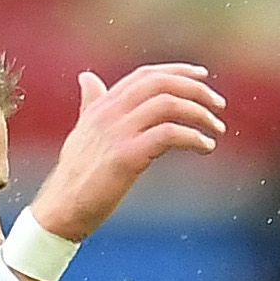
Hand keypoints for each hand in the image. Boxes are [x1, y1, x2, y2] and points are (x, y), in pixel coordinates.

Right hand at [26, 64, 226, 247]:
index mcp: (102, 105)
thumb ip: (91, 103)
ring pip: (168, 104)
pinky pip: (167, 135)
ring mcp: (116, 132)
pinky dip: (192, 137)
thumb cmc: (75, 175)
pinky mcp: (125, 156)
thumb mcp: (82, 131)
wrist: (61, 209)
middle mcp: (109, 112)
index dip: (176, 71)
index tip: (202, 77)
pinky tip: (205, 147)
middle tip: (219, 105)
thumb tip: (88, 78)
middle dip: (195, 89)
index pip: (145, 75)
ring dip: (199, 114)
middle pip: (160, 84)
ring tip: (217, 130)